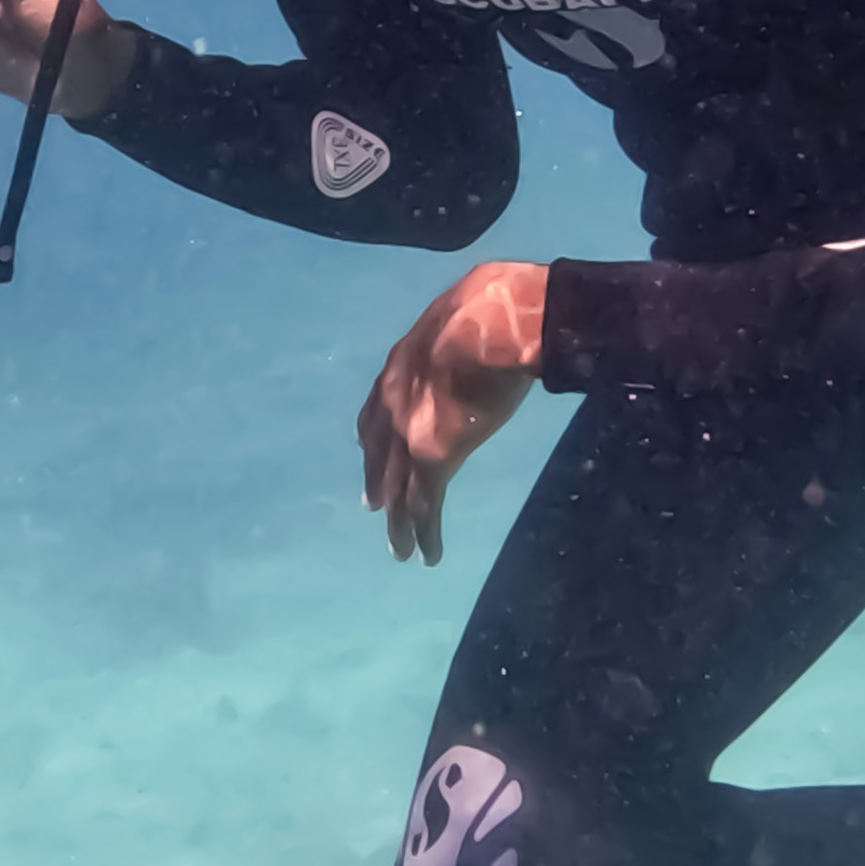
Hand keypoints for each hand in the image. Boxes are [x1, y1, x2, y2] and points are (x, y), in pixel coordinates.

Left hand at [358, 262, 546, 564]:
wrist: (495, 323)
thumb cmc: (488, 310)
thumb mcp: (454, 317)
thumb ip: (453, 337)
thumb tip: (474, 334)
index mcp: (398, 368)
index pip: (374, 411)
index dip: (372, 438)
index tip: (369, 454)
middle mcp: (392, 404)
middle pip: (380, 456)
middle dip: (379, 484)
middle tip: (376, 510)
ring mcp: (408, 433)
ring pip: (399, 491)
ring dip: (401, 525)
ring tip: (401, 552)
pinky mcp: (433, 458)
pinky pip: (425, 506)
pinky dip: (426, 533)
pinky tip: (429, 555)